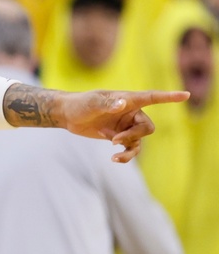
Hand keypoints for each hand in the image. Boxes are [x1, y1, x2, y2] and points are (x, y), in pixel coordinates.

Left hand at [59, 89, 189, 161]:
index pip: (152, 97)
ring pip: (139, 141)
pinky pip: (130, 149)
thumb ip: (107, 103)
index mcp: (128, 99)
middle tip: (113, 140)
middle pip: (147, 128)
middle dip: (133, 136)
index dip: (169, 97)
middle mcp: (131, 112)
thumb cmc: (80, 104)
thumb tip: (123, 103)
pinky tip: (113, 158)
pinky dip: (124, 155)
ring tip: (115, 156)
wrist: (67, 115)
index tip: (186, 95)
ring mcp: (126, 126)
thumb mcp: (92, 103)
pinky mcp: (119, 136)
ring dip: (129, 150)